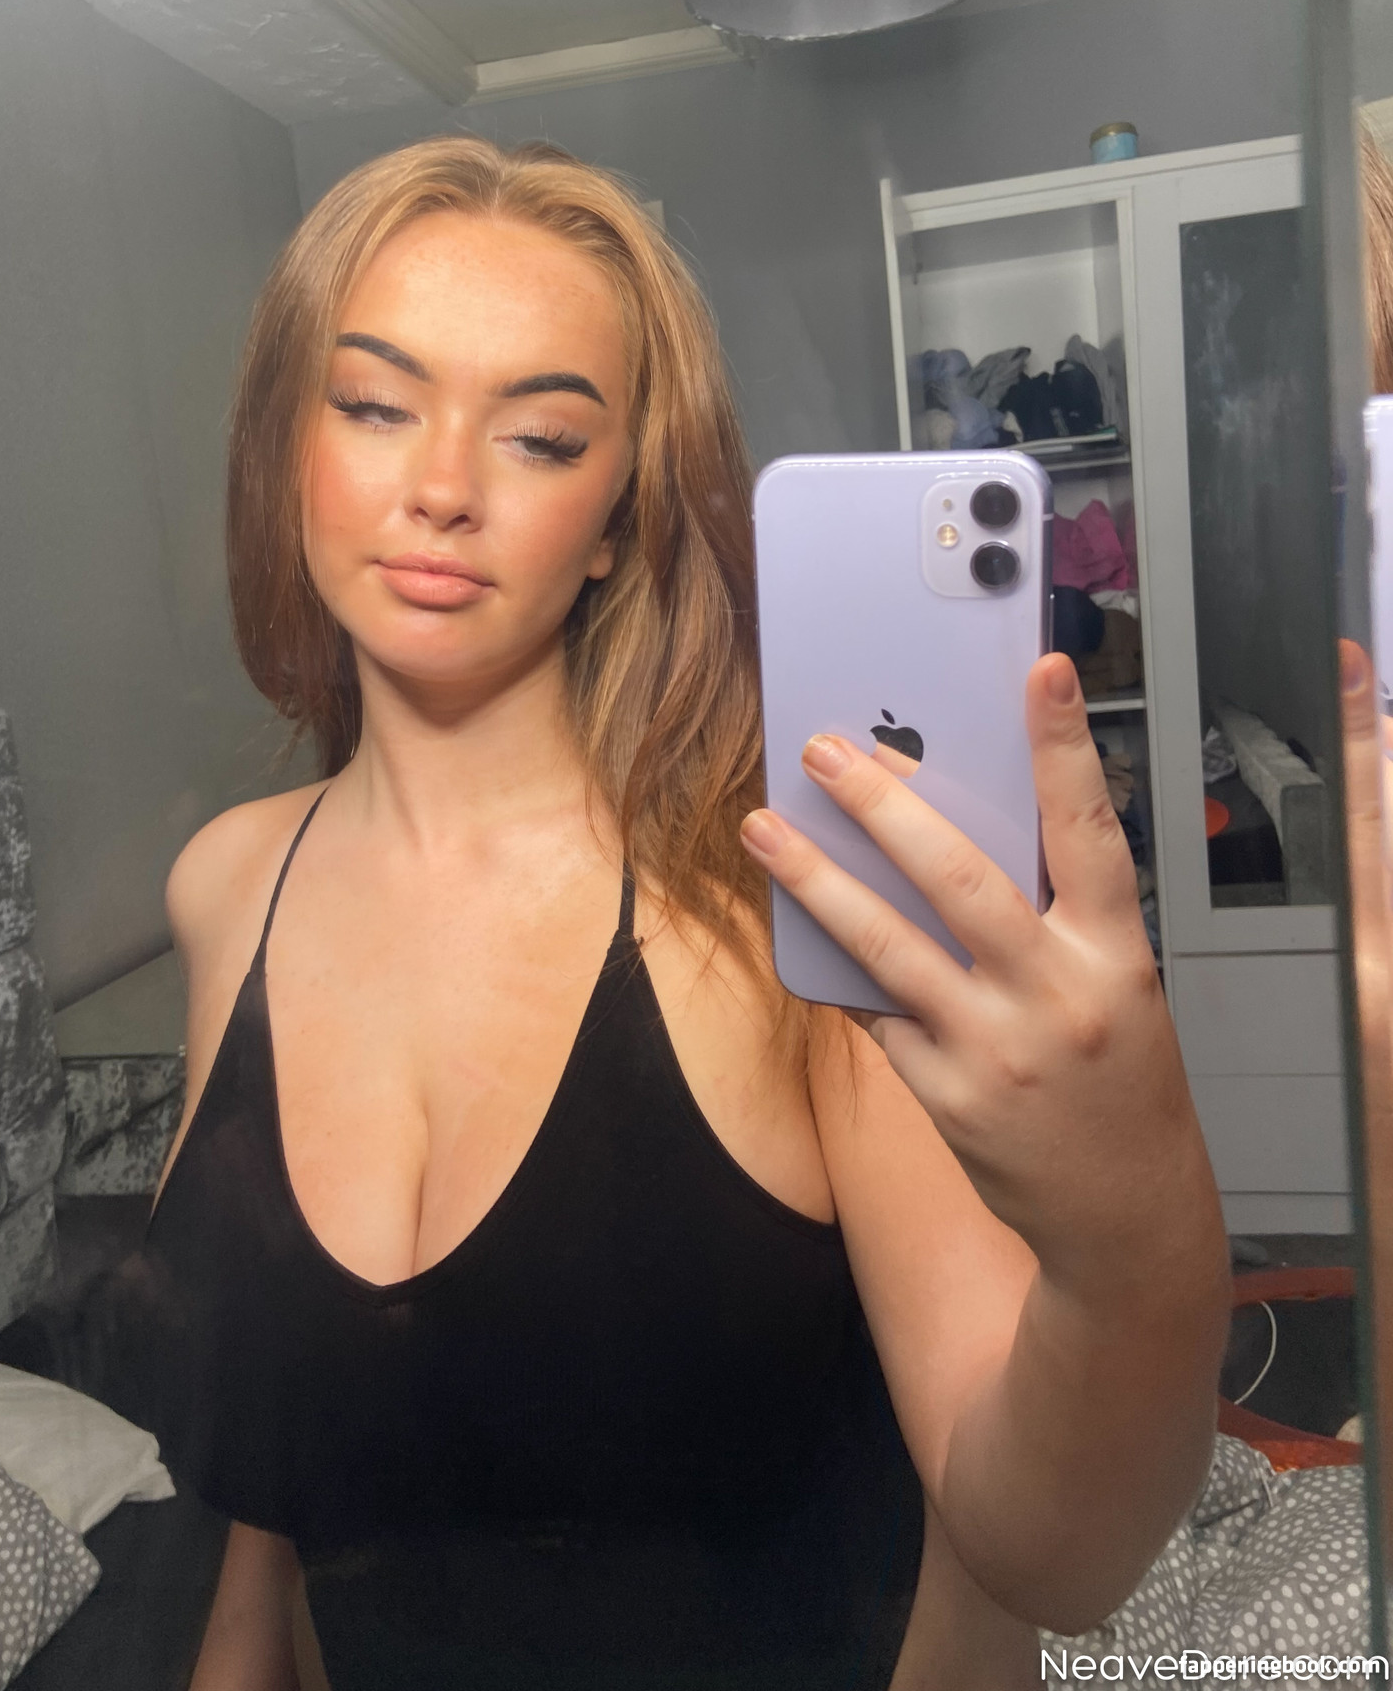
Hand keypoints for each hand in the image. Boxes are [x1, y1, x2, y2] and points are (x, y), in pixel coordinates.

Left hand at [741, 653, 1217, 1297]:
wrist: (1125, 1217)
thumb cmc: (1120, 1085)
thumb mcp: (1117, 989)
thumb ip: (1052, 921)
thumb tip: (949, 838)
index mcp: (1115, 956)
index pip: (1091, 830)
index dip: (1067, 747)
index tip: (1045, 671)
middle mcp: (1055, 997)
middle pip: (961, 877)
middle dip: (885, 804)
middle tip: (828, 750)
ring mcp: (995, 1050)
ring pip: (888, 945)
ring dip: (817, 880)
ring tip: (764, 827)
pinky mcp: (946, 1096)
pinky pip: (875, 1014)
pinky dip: (839, 971)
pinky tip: (800, 931)